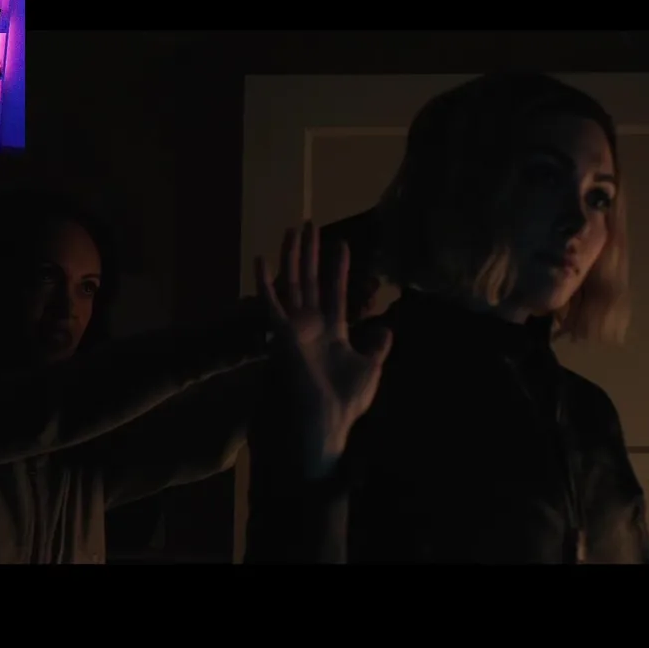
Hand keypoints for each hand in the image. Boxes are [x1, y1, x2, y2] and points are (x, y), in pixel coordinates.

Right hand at [254, 221, 392, 479]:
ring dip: (292, 256)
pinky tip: (261, 259)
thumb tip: (387, 330)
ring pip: (292, 283)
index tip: (341, 243)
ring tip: (293, 229)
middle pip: (310, 280)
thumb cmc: (345, 401)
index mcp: (331, 331)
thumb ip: (377, 347)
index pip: (334, 291)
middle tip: (309, 224)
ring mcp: (295, 328)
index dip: (338, 268)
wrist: (326, 422)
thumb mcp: (369, 368)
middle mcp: (311, 325)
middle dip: (311, 252)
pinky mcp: (283, 335)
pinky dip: (265, 282)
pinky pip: (270, 305)